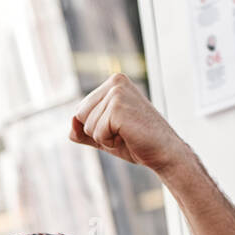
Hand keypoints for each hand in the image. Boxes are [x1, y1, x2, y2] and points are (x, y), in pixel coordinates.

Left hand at [69, 72, 189, 176]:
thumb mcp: (104, 135)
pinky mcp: (118, 107)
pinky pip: (96, 133)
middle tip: (123, 132)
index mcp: (113, 82)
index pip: (80, 110)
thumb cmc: (136, 142)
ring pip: (87, 125)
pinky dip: (109, 142)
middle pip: (79, 115)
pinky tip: (128, 136)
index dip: (95, 127)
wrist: (163, 152)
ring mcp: (117, 93)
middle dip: (97, 132)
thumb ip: (83, 130)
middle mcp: (115, 82)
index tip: (119, 127)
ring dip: (104, 138)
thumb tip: (71, 122)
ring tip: (127, 134)